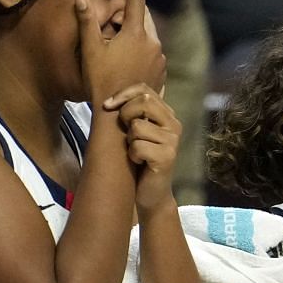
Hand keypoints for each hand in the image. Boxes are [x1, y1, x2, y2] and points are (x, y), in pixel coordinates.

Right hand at [76, 0, 164, 106]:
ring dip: (136, 36)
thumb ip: (87, 23)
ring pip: (148, 37)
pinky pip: (152, 54)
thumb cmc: (103, 81)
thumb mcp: (91, 51)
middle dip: (130, 15)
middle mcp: (153, 43)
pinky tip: (128, 65)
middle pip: (143, 19)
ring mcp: (160, 59)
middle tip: (114, 26)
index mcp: (136, 34)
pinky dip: (142, 52)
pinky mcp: (162, 72)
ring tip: (118, 50)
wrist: (123, 114)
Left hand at [103, 83, 182, 211]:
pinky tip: (139, 163)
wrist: (150, 194)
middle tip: (125, 133)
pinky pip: (138, 146)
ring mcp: (173, 142)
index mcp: (168, 115)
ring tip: (135, 152)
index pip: (145, 89)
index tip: (108, 106)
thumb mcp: (137, 131)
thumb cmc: (139, 161)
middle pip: (143, 102)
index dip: (123, 94)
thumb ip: (136, 110)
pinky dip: (132, 156)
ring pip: (137, 126)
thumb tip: (122, 87)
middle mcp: (175, 125)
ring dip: (129, 141)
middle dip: (125, 116)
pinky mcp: (168, 157)